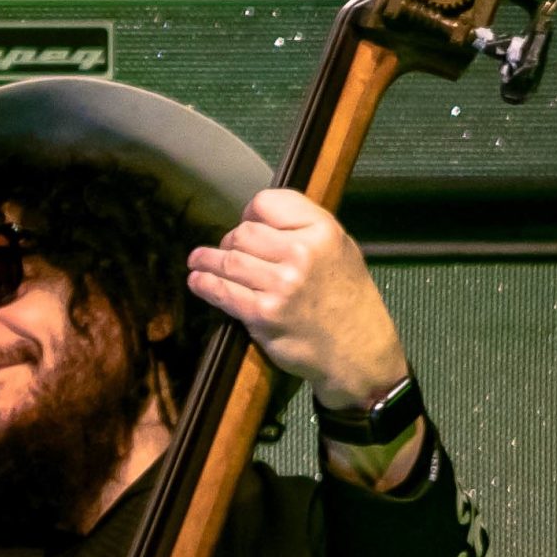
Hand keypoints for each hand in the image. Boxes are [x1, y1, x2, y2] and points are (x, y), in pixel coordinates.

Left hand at [187, 190, 408, 408]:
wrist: (359, 352)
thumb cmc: (349, 301)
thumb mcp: (341, 249)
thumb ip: (305, 229)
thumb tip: (259, 219)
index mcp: (322, 230)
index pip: (267, 203)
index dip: (250, 213)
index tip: (247, 223)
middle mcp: (302, 253)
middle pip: (244, 232)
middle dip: (231, 240)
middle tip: (228, 250)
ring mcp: (281, 285)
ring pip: (229, 260)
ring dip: (208, 260)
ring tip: (199, 260)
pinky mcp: (264, 315)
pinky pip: (224, 292)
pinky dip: (205, 284)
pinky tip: (198, 281)